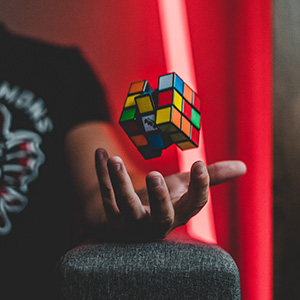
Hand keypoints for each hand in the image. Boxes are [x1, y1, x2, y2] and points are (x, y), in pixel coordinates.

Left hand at [94, 148, 245, 240]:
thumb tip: (243, 167)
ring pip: (125, 207)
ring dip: (119, 183)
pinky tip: (100, 152)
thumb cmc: (163, 199)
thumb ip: (211, 177)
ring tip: (115, 159)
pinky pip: (105, 195)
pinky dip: (101, 174)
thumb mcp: (185, 187)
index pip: (194, 207)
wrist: (132, 214)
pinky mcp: (111, 215)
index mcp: (177, 214)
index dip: (200, 188)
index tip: (199, 164)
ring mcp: (131, 222)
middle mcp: (155, 223)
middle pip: (160, 218)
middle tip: (155, 175)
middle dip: (159, 198)